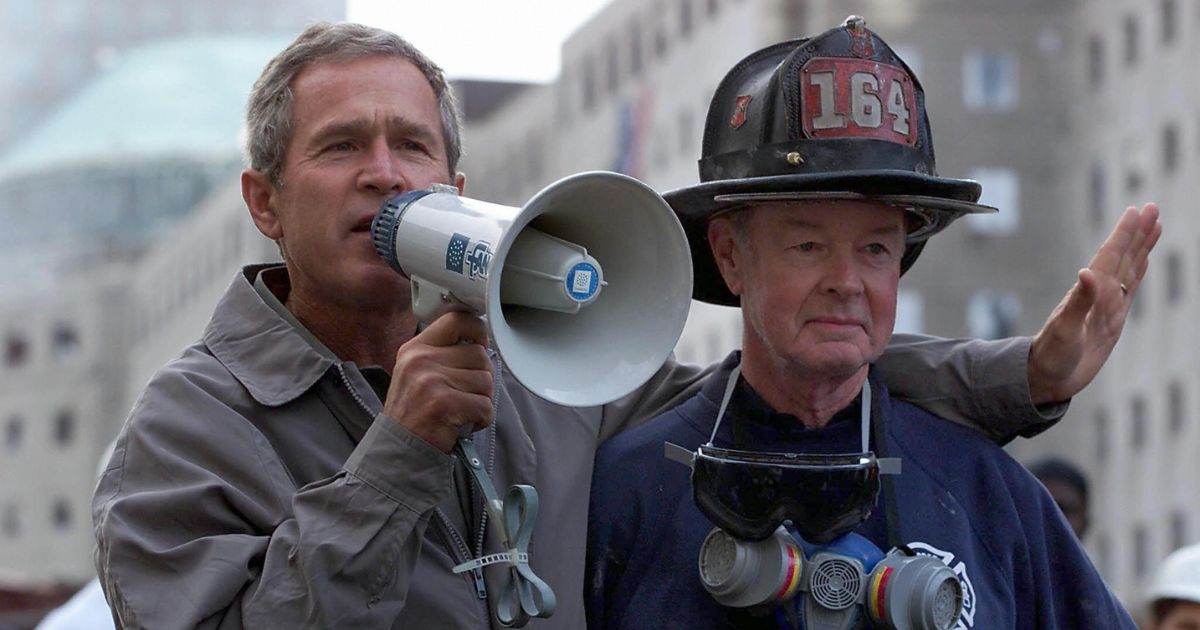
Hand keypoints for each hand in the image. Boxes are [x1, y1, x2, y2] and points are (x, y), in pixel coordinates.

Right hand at [384, 312, 493, 451]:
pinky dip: (481, 419)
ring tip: (460, 411)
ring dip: (481, 400)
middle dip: (481, 378)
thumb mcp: (417, 372)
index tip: (480, 345)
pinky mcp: (444, 404)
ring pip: (486, 381)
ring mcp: (432, 381)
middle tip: (464, 395)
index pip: (458, 320)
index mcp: (416, 348)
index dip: (478, 331)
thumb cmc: (414, 413)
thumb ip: (444, 353)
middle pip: (480, 355)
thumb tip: (480, 342)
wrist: (398, 450)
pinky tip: (463, 424)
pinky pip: (485, 406)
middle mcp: (422, 360)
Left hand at [1027, 203, 1161, 403]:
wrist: (1046, 378)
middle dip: (1137, 233)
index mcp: (1088, 293)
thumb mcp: (1064, 330)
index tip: (1137, 211)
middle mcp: (1099, 295)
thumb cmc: (1051, 355)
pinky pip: (1130, 290)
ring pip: (1129, 269)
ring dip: (1141, 247)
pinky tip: (1144, 260)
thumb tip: (1087, 272)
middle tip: (1152, 207)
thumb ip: (1078, 302)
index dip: (1123, 235)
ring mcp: (1107, 306)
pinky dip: (1139, 272)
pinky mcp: (1112, 320)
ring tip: (1154, 225)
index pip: (1109, 257)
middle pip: (1122, 257)